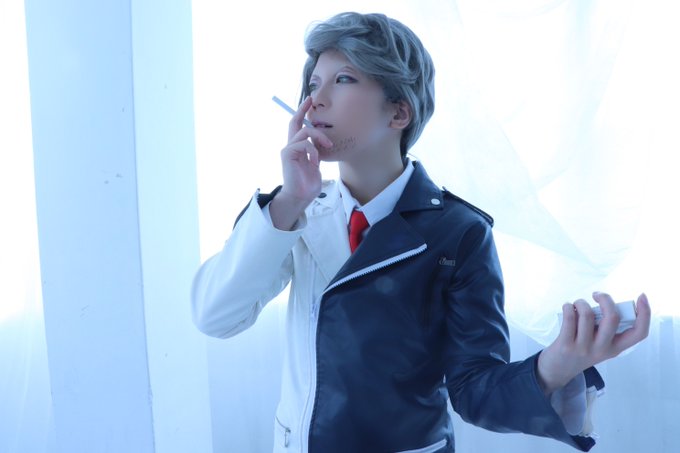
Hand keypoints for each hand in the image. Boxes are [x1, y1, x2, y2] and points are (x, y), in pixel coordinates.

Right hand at [269, 96, 332, 230]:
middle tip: (311, 100)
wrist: (300, 196)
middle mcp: (291, 146)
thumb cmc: (308, 183)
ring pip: (304, 132)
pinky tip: (315, 162)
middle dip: (302, 109)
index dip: (302, 112)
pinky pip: (304, 144)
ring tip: (328, 146)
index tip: (309, 101)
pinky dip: (313, 151)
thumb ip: (316, 151)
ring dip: (319, 137)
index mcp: (298, 147)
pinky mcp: (288, 154)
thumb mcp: (315, 163)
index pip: (298, 126)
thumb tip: (323, 142)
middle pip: (294, 122)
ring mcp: (288, 149)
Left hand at [536, 292, 650, 394]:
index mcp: (615, 348)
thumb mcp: (600, 345)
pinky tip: (567, 308)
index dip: (644, 314)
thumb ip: (606, 329)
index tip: (641, 297)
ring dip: (581, 302)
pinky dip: (568, 307)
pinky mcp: (566, 345)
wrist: (557, 370)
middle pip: (612, 318)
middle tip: (597, 295)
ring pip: (587, 314)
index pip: (639, 333)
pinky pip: (569, 318)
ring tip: (576, 305)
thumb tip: (606, 303)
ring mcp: (583, 348)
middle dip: (606, 299)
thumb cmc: (580, 351)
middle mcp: (602, 349)